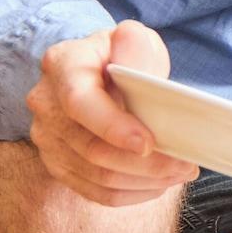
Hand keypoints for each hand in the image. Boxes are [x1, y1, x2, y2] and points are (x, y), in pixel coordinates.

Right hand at [25, 20, 198, 206]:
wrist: (97, 70)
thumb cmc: (122, 54)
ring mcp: (47, 137)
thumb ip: (135, 46)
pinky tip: (156, 185)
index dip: (113, 127)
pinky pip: (92, 190)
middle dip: (144, 163)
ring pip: (95, 174)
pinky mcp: (56, 163)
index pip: (80, 103)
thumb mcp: (133, 39)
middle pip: (91, 148)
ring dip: (142, 181)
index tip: (149, 143)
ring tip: (179, 174)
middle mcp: (45, 103)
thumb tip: (134, 55)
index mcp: (62, 65)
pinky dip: (129, 193)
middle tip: (186, 165)